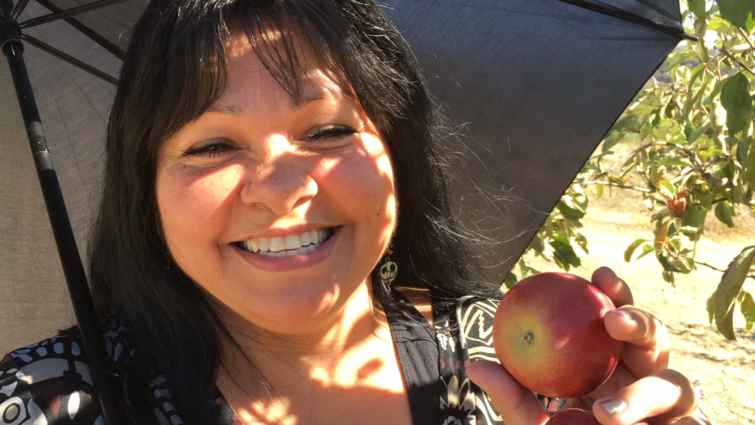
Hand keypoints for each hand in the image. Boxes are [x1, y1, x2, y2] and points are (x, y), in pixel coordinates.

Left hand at [466, 267, 708, 424]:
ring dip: (642, 394)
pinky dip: (687, 424)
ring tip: (604, 413)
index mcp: (611, 364)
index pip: (618, 318)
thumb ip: (512, 397)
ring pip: (678, 385)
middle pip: (657, 339)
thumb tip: (475, 364)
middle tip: (612, 321)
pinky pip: (695, 423)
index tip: (598, 273)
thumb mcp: (532, 423)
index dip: (615, 292)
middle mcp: (644, 380)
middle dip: (641, 321)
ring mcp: (669, 409)